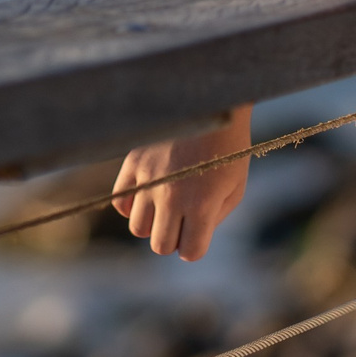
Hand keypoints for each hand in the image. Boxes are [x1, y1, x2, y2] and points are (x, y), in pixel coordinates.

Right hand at [112, 107, 251, 259]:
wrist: (212, 104)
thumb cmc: (228, 149)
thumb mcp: (235, 188)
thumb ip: (214, 219)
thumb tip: (189, 240)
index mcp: (201, 204)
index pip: (190, 252)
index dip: (196, 247)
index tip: (199, 234)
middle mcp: (171, 195)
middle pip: (160, 245)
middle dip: (174, 238)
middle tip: (184, 219)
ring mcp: (149, 178)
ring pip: (138, 228)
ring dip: (153, 223)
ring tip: (167, 205)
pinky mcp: (133, 163)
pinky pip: (121, 202)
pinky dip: (132, 206)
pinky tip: (148, 195)